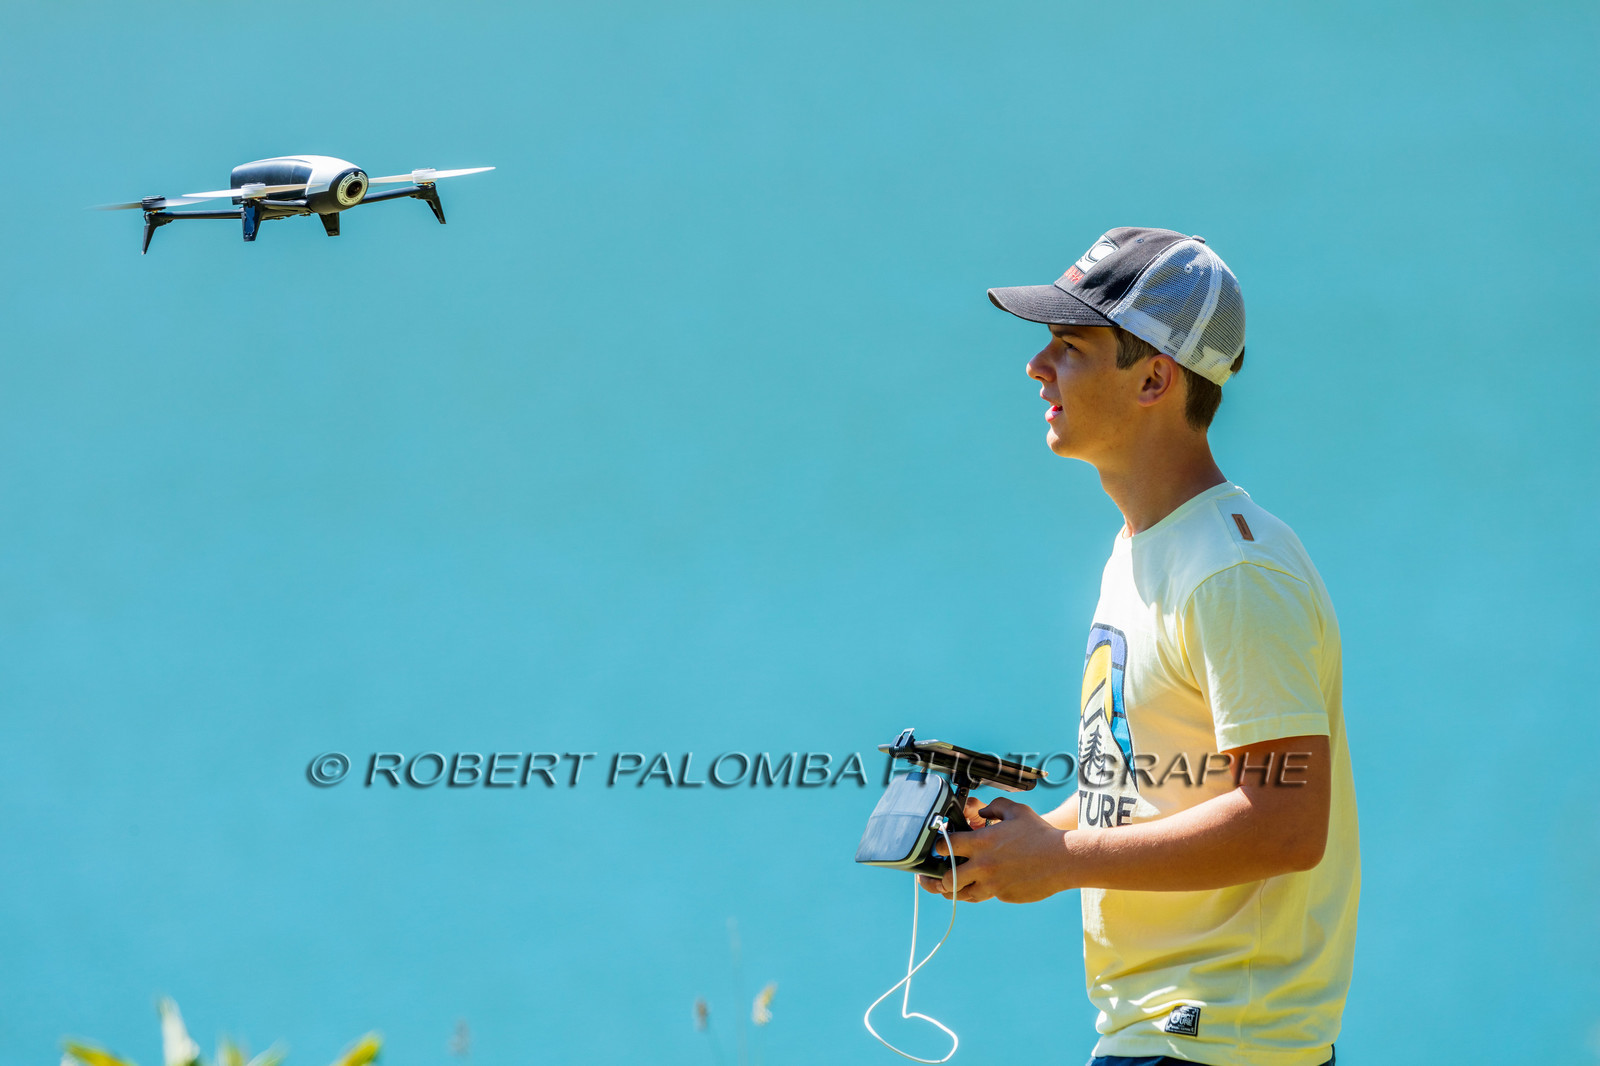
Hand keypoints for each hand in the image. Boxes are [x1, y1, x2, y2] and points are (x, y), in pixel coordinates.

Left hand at [915, 796, 1073, 903]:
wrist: (1063, 859)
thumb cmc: (1040, 833)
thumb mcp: (1016, 810)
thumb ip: (995, 806)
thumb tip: (982, 810)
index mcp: (982, 842)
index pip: (946, 847)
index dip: (938, 847)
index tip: (938, 847)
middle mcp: (983, 865)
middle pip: (947, 878)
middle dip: (937, 877)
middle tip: (932, 875)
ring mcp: (993, 884)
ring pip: (962, 894)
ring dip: (952, 890)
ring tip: (944, 888)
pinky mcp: (1003, 895)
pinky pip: (983, 896)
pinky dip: (976, 892)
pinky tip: (973, 887)